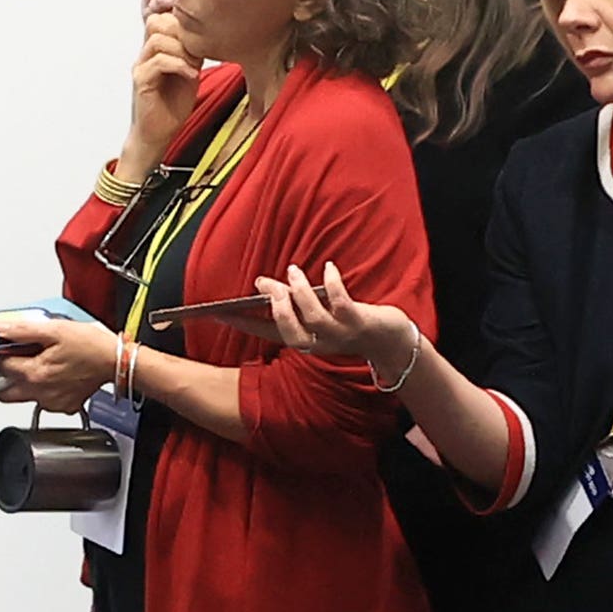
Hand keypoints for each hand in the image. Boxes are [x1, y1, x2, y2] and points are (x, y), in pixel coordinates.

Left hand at [0, 313, 125, 410]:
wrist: (116, 361)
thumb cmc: (91, 345)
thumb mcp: (55, 329)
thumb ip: (23, 331)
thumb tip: (1, 330)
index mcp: (35, 373)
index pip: (0, 368)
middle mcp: (41, 392)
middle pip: (4, 393)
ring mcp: (52, 402)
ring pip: (23, 398)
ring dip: (19, 385)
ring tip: (29, 366)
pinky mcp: (64, 405)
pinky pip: (43, 401)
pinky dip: (40, 390)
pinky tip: (50, 375)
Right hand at [124, 0, 207, 171]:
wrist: (158, 134)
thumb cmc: (173, 106)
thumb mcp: (189, 72)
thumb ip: (193, 53)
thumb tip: (210, 35)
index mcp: (156, 49)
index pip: (163, 18)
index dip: (182, 22)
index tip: (201, 38)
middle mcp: (145, 54)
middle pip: (156, 22)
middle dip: (181, 31)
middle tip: (197, 50)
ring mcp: (141, 66)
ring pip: (157, 39)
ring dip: (181, 49)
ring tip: (194, 64)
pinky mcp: (141, 81)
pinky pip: (158, 61)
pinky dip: (178, 65)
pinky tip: (191, 76)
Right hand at [248, 261, 421, 388]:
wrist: (392, 342)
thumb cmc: (353, 323)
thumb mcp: (321, 317)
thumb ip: (296, 305)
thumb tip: (269, 285)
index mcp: (306, 341)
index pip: (268, 335)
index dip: (244, 325)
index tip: (220, 312)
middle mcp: (320, 343)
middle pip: (290, 332)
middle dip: (276, 307)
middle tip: (265, 284)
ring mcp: (340, 335)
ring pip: (313, 318)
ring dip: (300, 294)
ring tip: (293, 272)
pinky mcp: (360, 323)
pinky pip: (342, 304)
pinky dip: (332, 284)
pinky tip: (328, 268)